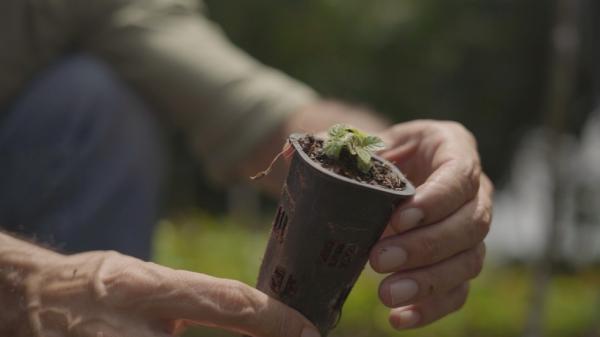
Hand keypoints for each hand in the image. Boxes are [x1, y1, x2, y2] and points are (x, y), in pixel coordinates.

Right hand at [16, 250, 318, 336]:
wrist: (34, 301)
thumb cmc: (97, 283)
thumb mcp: (149, 281)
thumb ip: (194, 300)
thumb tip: (244, 315)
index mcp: (153, 289)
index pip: (232, 302)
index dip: (277, 320)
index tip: (310, 331)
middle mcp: (141, 325)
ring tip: (222, 330)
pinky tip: (172, 334)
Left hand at [369, 120, 492, 329]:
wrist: (386, 173)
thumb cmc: (377, 153)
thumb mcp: (368, 141)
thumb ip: (351, 149)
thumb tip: (304, 156)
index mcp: (454, 147)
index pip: (459, 176)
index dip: (435, 201)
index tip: (398, 219)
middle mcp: (475, 190)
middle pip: (470, 224)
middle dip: (425, 246)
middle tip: (379, 259)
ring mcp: (472, 229)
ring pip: (469, 261)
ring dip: (428, 281)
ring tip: (387, 294)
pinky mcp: (461, 261)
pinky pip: (458, 290)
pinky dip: (431, 308)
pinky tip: (399, 318)